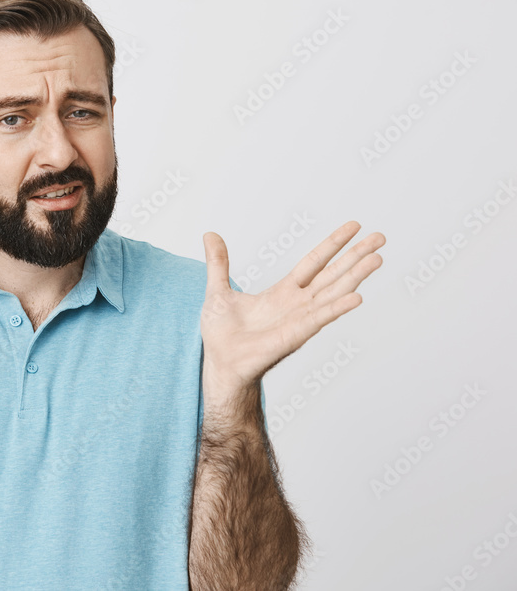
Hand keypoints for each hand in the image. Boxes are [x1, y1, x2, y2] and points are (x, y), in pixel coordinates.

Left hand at [200, 221, 384, 394]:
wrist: (219, 363)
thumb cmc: (221, 334)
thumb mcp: (217, 289)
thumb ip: (218, 263)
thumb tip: (210, 235)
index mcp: (283, 292)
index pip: (314, 262)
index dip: (333, 244)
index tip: (355, 226)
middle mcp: (298, 304)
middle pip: (333, 274)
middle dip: (356, 256)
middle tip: (380, 237)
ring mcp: (300, 319)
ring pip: (334, 292)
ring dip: (356, 276)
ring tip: (377, 258)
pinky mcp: (295, 335)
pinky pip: (320, 318)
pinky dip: (337, 308)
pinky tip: (357, 297)